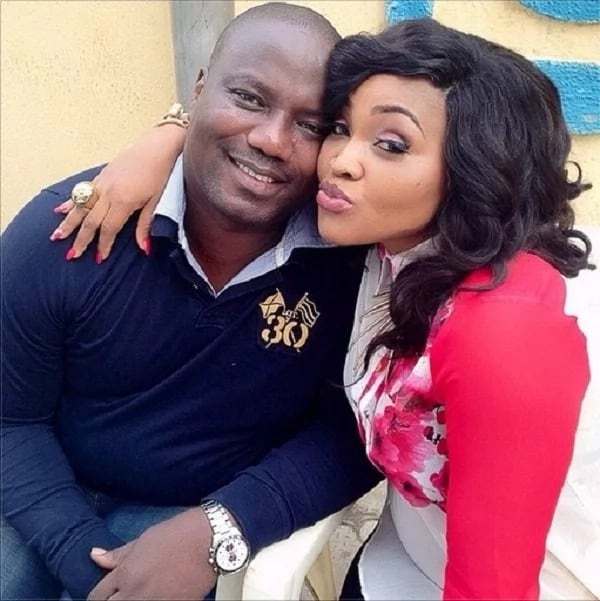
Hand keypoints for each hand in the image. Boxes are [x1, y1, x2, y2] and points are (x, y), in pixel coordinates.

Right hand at [51, 124, 185, 261]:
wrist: (157, 146)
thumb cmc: (161, 174)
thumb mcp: (156, 202)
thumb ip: (145, 225)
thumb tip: (144, 249)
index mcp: (124, 201)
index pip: (108, 228)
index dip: (103, 245)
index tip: (98, 259)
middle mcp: (108, 192)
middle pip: (90, 220)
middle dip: (80, 239)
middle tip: (71, 255)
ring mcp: (102, 182)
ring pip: (80, 206)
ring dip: (68, 223)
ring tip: (56, 236)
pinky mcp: (101, 175)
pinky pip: (82, 191)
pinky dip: (70, 202)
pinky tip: (59, 210)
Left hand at [87, 508, 215, 600]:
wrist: (211, 541)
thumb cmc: (177, 534)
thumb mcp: (144, 539)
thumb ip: (118, 554)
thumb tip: (94, 555)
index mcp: (126, 573)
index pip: (97, 596)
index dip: (99, 596)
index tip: (105, 594)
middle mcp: (136, 593)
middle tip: (120, 594)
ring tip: (140, 594)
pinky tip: (156, 596)